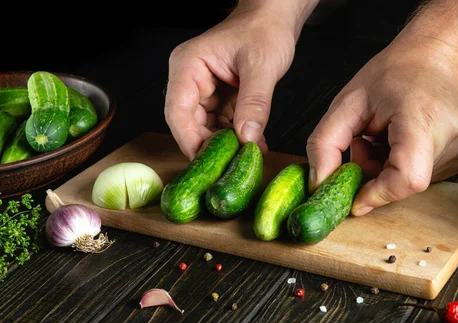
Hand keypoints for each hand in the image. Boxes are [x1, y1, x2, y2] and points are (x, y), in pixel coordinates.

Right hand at [164, 6, 296, 159]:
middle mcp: (190, 78)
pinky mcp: (218, 95)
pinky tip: (252, 144)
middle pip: (189, 123)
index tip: (206, 163)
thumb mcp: (262, 66)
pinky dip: (236, 134)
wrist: (274, 17)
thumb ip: (254, 103)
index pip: (178, 111)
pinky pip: (221, 122)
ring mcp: (203, 87)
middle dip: (210, 145)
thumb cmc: (264, 29)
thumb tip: (248, 137)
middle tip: (230, 165)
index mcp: (188, 66)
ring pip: (206, 126)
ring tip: (246, 156)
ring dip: (225, 143)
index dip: (190, 140)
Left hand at [306, 41, 457, 215]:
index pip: (407, 179)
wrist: (437, 57)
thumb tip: (320, 185)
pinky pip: (420, 177)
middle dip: (373, 176)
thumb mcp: (347, 102)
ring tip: (382, 138)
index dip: (377, 194)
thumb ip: (325, 144)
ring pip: (409, 183)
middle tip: (363, 146)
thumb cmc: (395, 74)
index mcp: (424, 118)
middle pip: (403, 184)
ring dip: (385, 170)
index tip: (354, 195)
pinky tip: (398, 142)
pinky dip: (400, 167)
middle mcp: (451, 138)